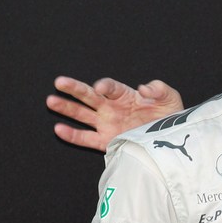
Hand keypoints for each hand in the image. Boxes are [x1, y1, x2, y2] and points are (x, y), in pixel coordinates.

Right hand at [48, 76, 184, 151]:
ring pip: (83, 114)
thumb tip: (144, 87)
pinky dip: (72, 135)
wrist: (169, 139)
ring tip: (51, 100)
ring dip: (67, 108)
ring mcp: (107, 124)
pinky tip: (59, 129)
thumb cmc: (168, 116)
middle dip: (74, 88)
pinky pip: (86, 138)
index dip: (105, 86)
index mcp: (125, 95)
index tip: (100, 87)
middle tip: (60, 82)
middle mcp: (112, 108)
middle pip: (90, 96)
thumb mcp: (170, 98)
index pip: (111, 87)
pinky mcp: (106, 140)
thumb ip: (159, 89)